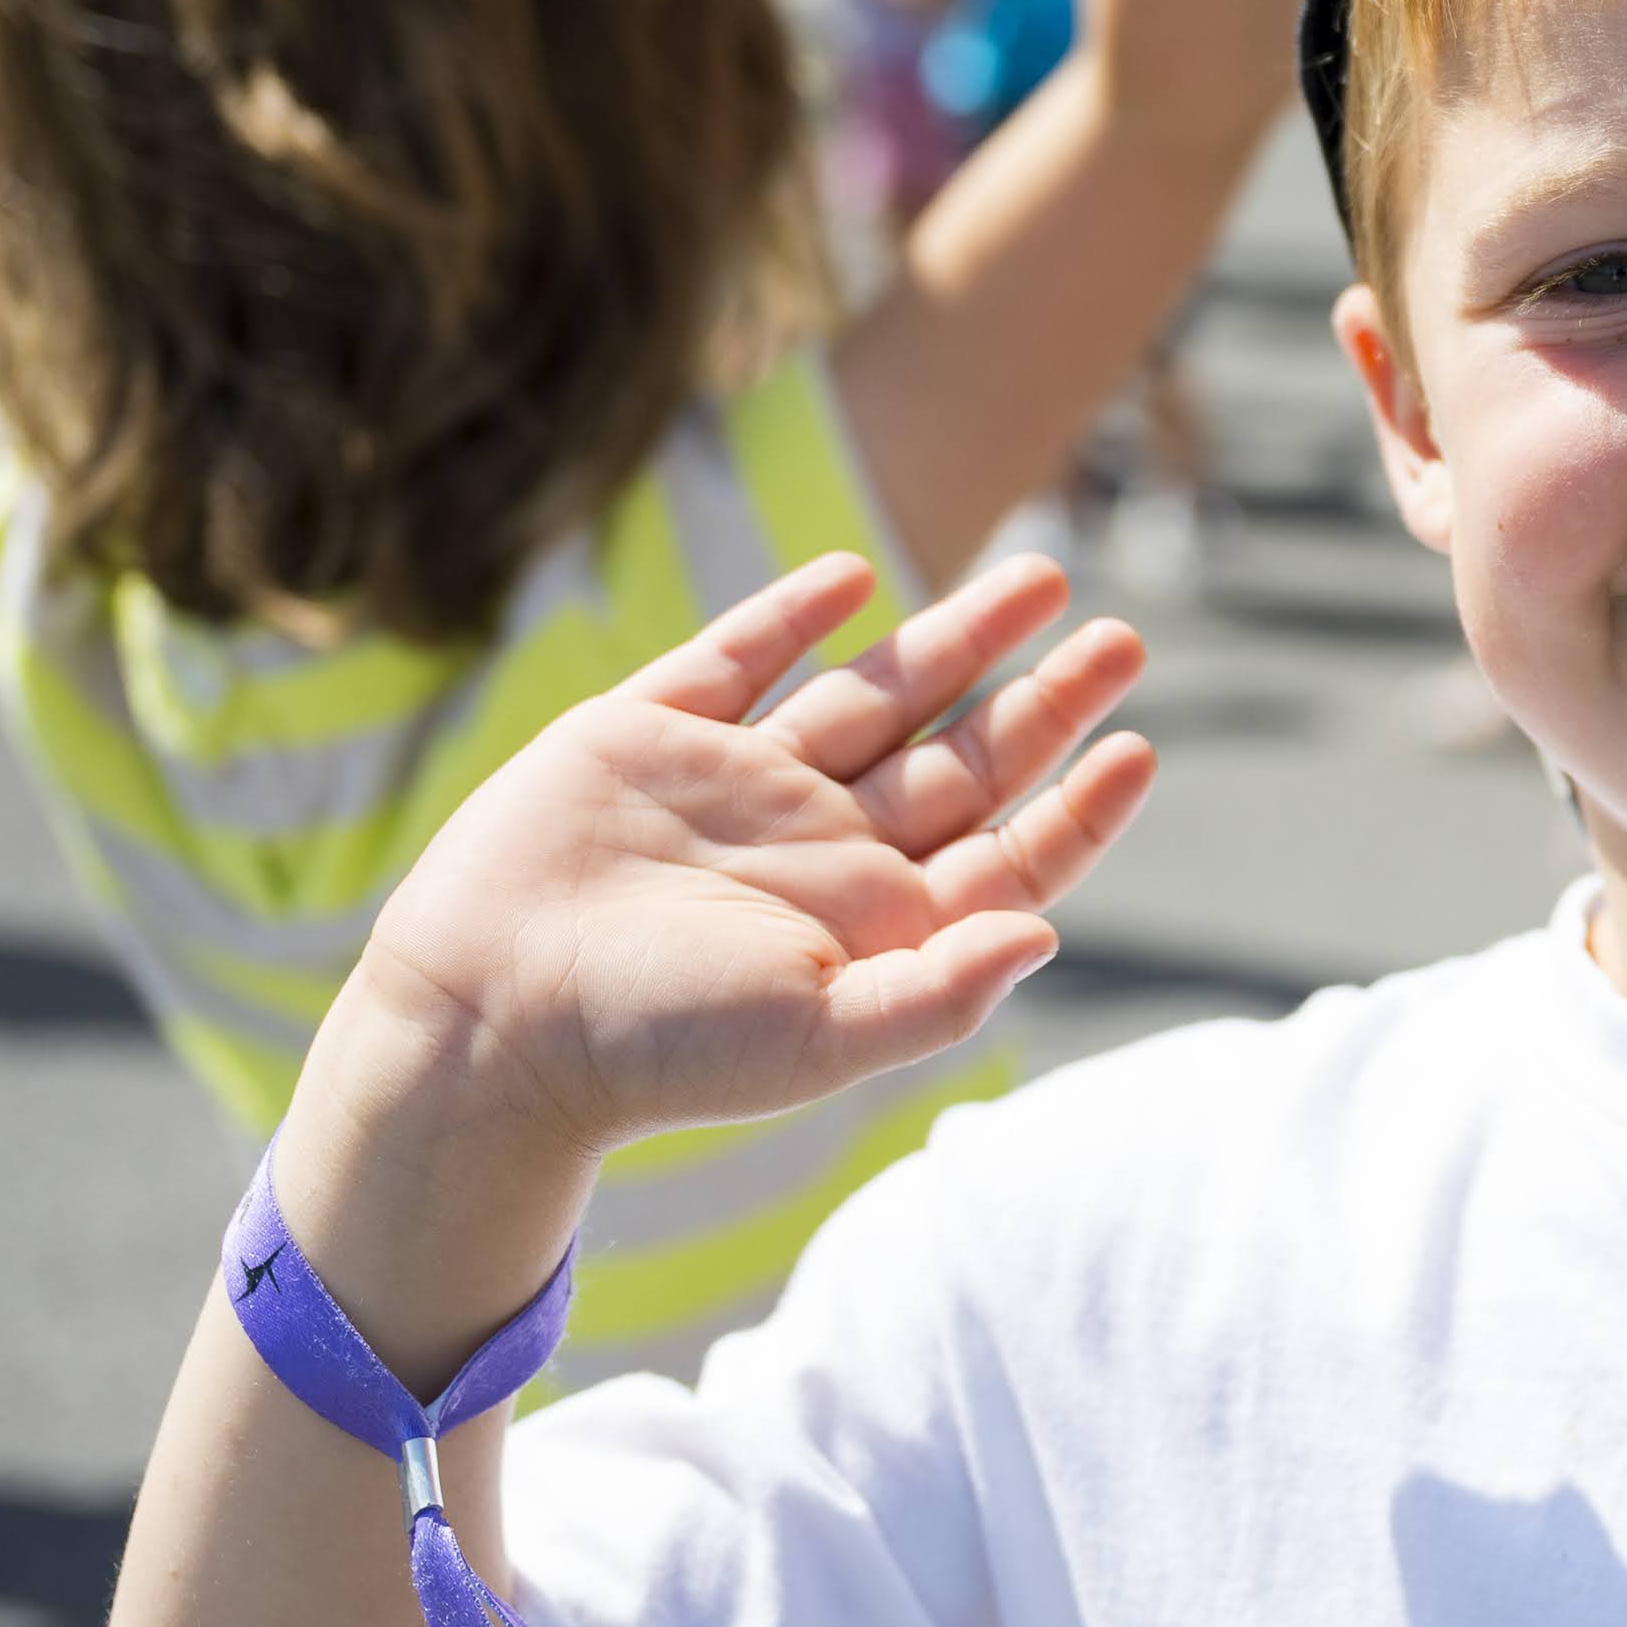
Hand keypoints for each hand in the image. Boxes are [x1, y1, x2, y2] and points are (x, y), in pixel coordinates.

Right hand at [319, 555, 1154, 1167]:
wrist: (485, 1019)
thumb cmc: (655, 1048)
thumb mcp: (815, 1035)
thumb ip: (939, 992)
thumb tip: (1048, 931)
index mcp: (872, 924)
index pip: (1006, 855)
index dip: (1077, 808)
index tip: (1141, 750)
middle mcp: (819, 848)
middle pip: (963, 760)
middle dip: (1045, 700)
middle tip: (1127, 638)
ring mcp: (737, 787)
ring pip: (874, 696)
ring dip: (957, 639)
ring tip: (1044, 578)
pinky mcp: (647, 737)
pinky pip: (738, 659)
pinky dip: (793, 615)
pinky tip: (857, 579)